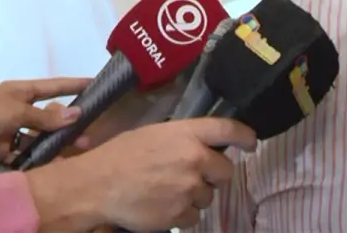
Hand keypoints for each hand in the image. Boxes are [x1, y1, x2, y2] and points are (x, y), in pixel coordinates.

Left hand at [0, 77, 90, 162]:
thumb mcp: (16, 111)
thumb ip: (46, 116)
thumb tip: (77, 114)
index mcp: (20, 93)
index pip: (54, 87)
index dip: (75, 85)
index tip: (96, 83)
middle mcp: (18, 110)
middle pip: (50, 115)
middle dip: (68, 124)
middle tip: (85, 137)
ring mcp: (10, 131)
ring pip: (40, 137)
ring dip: (57, 143)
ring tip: (73, 152)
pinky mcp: (2, 151)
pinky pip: (26, 154)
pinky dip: (40, 159)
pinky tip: (55, 164)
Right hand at [25, 117, 257, 231]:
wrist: (95, 186)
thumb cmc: (121, 155)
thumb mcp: (155, 134)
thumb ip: (185, 139)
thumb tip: (205, 147)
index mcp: (188, 134)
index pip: (230, 130)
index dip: (246, 136)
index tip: (251, 143)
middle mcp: (195, 159)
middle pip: (226, 171)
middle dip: (214, 175)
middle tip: (194, 176)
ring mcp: (189, 188)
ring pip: (209, 196)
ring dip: (196, 196)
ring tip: (169, 192)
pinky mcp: (179, 213)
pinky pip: (194, 216)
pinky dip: (182, 214)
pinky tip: (163, 207)